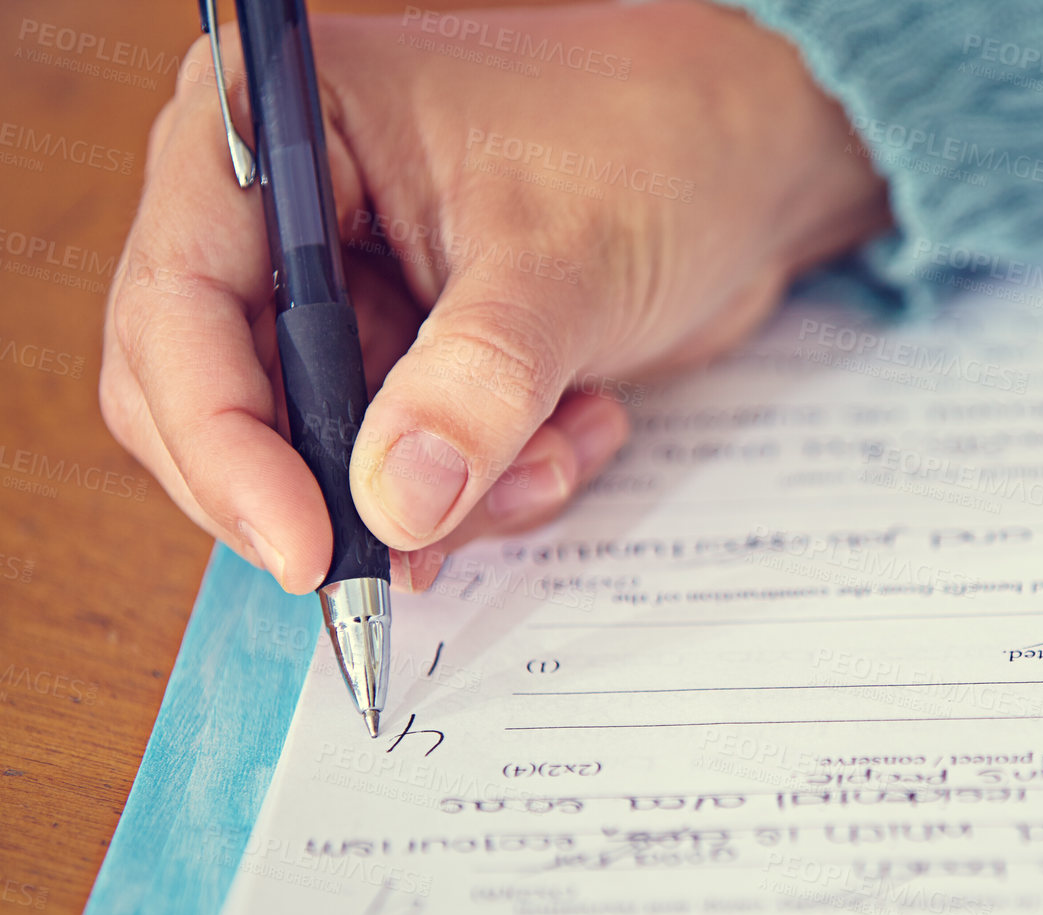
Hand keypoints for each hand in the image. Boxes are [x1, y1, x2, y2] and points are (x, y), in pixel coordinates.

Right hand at [101, 1, 888, 591]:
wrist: (756, 164)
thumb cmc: (661, 145)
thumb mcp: (566, 264)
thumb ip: (476, 385)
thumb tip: (390, 507)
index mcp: (277, 127)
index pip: (180, 307)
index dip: (224, 445)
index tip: (304, 550)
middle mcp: (283, 212)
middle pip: (218, 400)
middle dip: (331, 491)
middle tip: (416, 553)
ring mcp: (346, 294)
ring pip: (320, 459)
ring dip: (444, 496)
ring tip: (557, 447)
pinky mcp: (410, 358)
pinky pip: (404, 472)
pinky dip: (490, 484)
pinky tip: (577, 431)